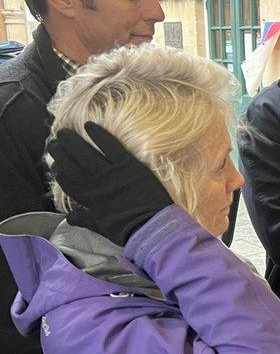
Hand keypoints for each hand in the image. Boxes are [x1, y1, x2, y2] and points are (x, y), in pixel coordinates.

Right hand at [48, 122, 172, 246]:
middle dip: (60, 151)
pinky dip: (99, 134)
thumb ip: (83, 220)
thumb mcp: (100, 227)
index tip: (54, 164)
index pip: (66, 181)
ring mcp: (110, 172)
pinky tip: (90, 124)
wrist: (150, 226)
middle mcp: (94, 182)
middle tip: (54, 141)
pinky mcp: (128, 164)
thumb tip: (68, 218)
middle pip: (71, 163)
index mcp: (87, 198)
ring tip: (64, 131)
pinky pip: (111, 145)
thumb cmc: (126, 228)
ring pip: (85, 152)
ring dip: (73, 140)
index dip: (59, 171)